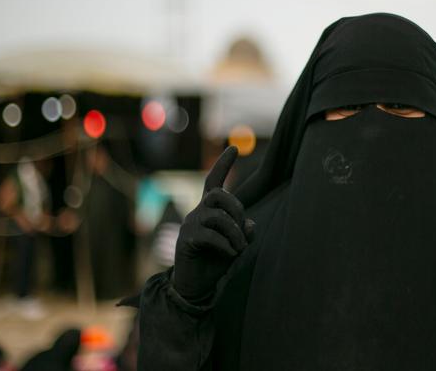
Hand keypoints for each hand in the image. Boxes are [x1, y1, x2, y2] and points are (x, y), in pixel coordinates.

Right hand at [172, 146, 254, 301]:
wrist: (195, 287)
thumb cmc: (215, 263)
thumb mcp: (236, 246)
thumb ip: (244, 233)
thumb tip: (250, 222)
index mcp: (210, 211)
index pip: (214, 182)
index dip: (223, 165)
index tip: (234, 148)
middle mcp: (198, 213)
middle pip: (217, 195)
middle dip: (236, 208)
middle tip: (241, 231)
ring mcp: (189, 225)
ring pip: (217, 216)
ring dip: (234, 233)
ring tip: (238, 249)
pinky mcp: (185, 240)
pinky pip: (210, 236)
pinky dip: (225, 245)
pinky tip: (230, 254)